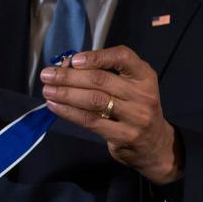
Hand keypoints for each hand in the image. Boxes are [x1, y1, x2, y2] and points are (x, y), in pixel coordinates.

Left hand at [40, 45, 182, 184]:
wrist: (154, 145)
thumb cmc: (134, 108)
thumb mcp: (129, 86)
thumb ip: (104, 74)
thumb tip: (66, 66)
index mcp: (144, 76)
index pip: (123, 57)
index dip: (97, 56)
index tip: (74, 59)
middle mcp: (142, 94)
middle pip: (101, 80)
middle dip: (69, 76)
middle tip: (47, 75)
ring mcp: (135, 117)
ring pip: (94, 100)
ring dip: (66, 93)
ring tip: (47, 90)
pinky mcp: (123, 136)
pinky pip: (90, 121)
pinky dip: (69, 112)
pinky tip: (55, 106)